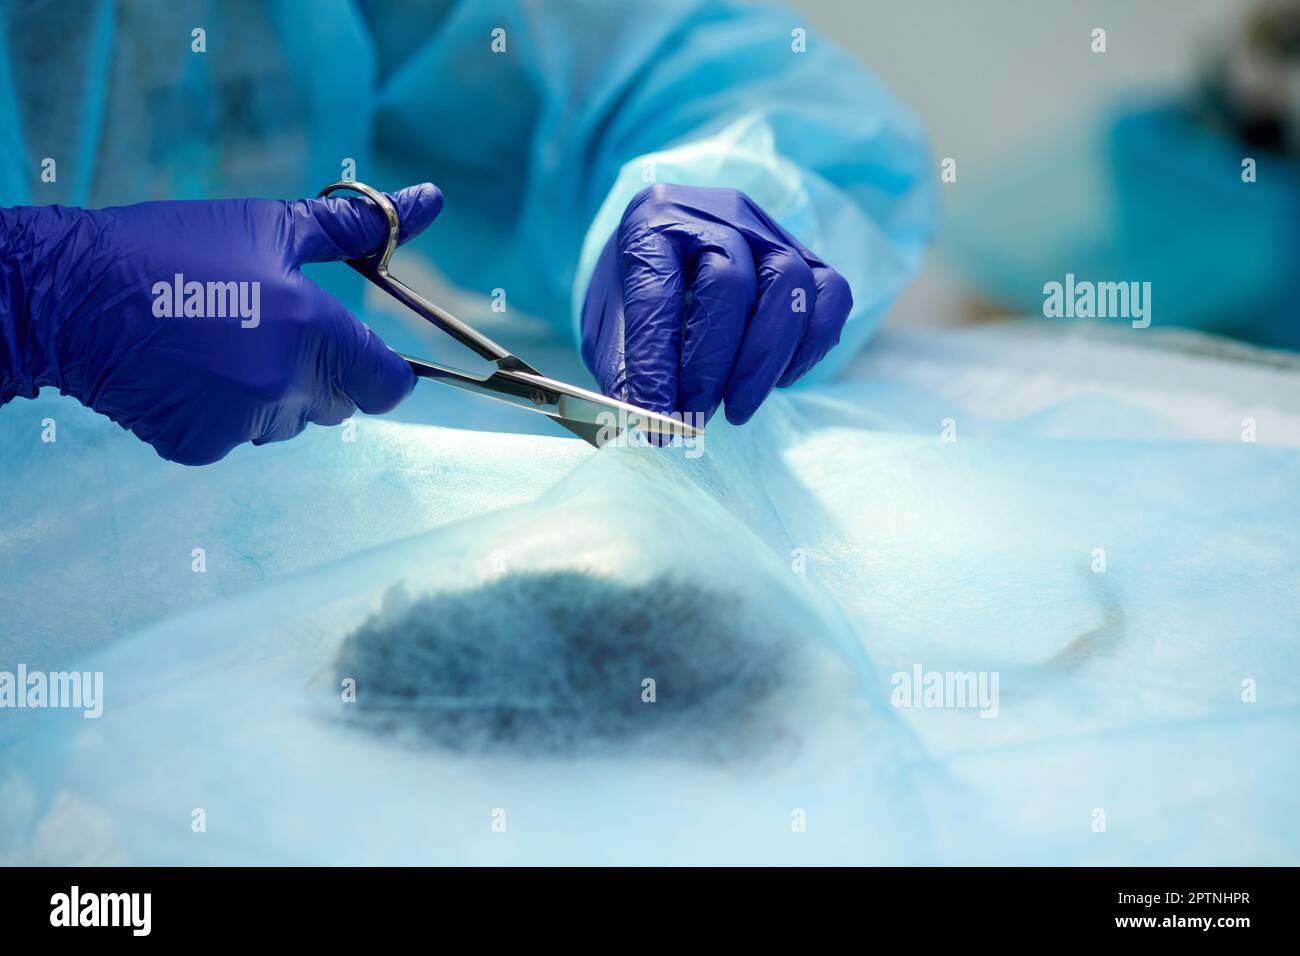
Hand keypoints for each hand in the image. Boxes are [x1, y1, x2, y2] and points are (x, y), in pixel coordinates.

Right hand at [0, 184, 441, 463]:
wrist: (68, 291)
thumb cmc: (175, 247)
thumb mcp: (272, 225)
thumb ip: (359, 227)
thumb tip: (430, 199)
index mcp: (313, 331)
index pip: (390, 386)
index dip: (382, 370)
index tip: (361, 353)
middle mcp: (284, 386)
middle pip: (339, 405)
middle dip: (320, 375)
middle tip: (268, 329)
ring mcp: (240, 423)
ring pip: (288, 423)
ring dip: (272, 396)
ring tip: (218, 345)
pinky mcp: (199, 446)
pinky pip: (237, 437)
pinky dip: (222, 413)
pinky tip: (188, 372)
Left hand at [580, 184, 852, 425]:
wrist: (673, 254)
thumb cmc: (636, 295)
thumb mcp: (611, 325)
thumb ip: (625, 369)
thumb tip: (646, 424)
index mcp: (650, 225)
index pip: (658, 292)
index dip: (657, 362)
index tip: (657, 420)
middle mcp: (714, 215)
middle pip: (730, 282)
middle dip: (713, 365)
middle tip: (696, 418)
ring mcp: (768, 230)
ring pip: (789, 282)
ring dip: (766, 359)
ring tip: (738, 409)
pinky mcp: (807, 255)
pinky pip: (832, 292)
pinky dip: (812, 343)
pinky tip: (781, 379)